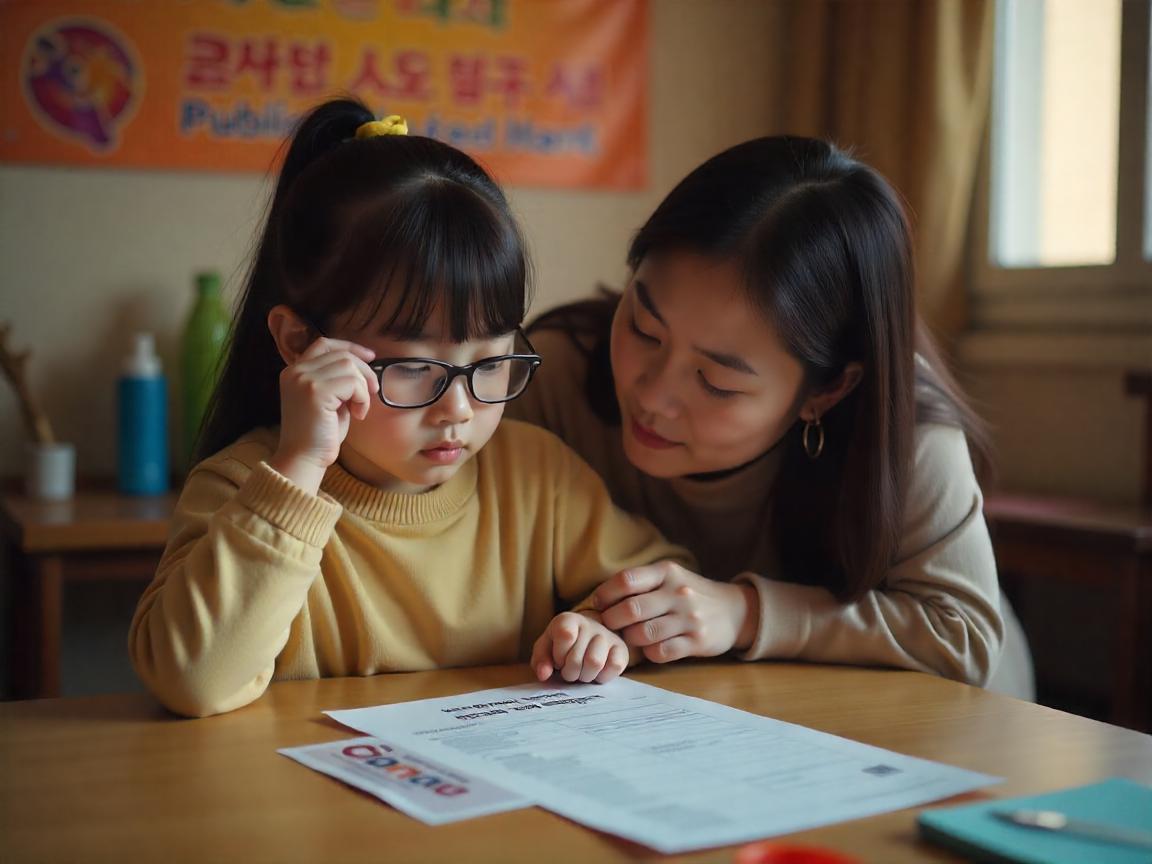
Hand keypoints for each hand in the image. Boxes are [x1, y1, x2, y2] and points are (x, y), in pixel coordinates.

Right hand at [268, 337, 376, 493]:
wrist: (304, 459)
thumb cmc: (319, 434)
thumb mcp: (329, 400)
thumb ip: (337, 380)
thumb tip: (363, 366)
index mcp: (294, 371)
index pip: (324, 343)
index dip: (350, 347)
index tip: (370, 357)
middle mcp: (295, 371)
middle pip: (341, 354)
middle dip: (364, 371)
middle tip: (373, 392)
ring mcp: (303, 379)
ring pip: (349, 366)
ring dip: (363, 387)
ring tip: (359, 408)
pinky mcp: (315, 391)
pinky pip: (352, 382)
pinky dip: (362, 397)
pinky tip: (358, 414)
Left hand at [531, 611, 629, 683]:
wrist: (587, 639)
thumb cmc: (562, 646)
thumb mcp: (545, 649)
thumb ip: (540, 661)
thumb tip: (544, 675)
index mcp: (568, 619)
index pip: (565, 635)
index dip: (559, 655)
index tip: (558, 659)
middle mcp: (590, 623)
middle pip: (577, 657)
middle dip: (569, 672)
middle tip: (569, 671)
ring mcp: (608, 635)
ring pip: (595, 663)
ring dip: (585, 676)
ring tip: (582, 672)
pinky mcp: (622, 649)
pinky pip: (614, 667)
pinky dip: (602, 677)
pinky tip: (596, 672)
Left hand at [592, 561, 758, 662]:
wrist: (734, 611)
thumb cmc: (690, 593)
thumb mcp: (670, 577)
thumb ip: (641, 583)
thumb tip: (600, 598)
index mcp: (667, 572)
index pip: (627, 580)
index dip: (606, 593)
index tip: (599, 604)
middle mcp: (679, 593)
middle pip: (631, 609)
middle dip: (612, 620)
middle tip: (608, 625)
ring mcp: (689, 618)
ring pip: (644, 633)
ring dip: (629, 638)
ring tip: (629, 637)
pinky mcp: (697, 641)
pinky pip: (661, 652)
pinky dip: (649, 652)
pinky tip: (649, 648)